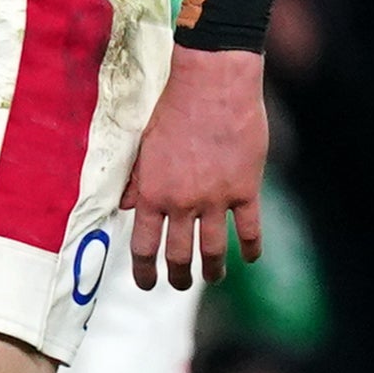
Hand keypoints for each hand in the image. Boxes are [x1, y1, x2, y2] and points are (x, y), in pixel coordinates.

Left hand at [125, 45, 265, 288]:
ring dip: (212, 270)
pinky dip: (250, 248)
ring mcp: (216, 199)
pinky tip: (249, 258)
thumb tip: (123, 207)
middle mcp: (182, 202)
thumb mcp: (143, 147)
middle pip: (178, 255)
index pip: (143, 245)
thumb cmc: (172, 112)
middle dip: (177, 277)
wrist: (212, 87)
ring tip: (212, 278)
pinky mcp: (246, 189)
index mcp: (151, 193)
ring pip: (213, 249)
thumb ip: (136, 182)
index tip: (146, 284)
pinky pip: (250, 229)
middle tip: (178, 285)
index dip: (143, 270)